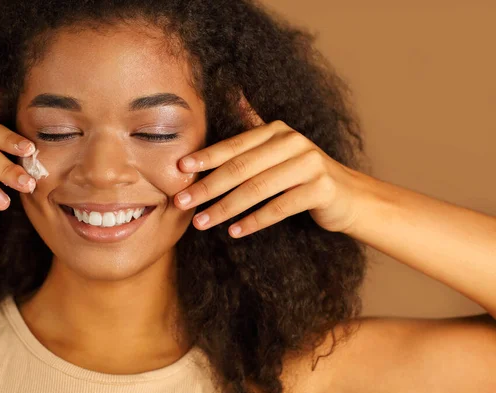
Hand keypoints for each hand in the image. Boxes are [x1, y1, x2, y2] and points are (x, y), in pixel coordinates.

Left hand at [173, 97, 368, 237]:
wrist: (349, 196)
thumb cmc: (303, 175)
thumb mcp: (280, 148)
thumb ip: (255, 126)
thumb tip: (234, 94)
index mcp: (276, 131)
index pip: (234, 145)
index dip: (205, 157)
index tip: (179, 170)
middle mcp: (292, 142)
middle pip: (241, 167)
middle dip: (208, 186)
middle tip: (182, 203)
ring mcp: (309, 164)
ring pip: (257, 188)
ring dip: (225, 208)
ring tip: (201, 223)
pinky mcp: (320, 189)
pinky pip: (279, 207)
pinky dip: (254, 221)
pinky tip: (234, 231)